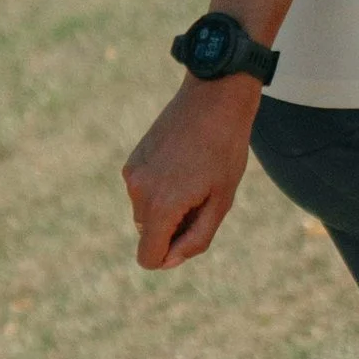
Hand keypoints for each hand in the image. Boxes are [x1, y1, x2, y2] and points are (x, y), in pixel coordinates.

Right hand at [124, 75, 257, 270]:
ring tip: (195, 176)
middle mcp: (138, 191)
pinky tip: (184, 163)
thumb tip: (168, 261)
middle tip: (203, 196)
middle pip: (150, 234)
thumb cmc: (225, 150)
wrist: (214, 97)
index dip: (170, 256)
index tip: (193, 232)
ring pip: (147, 212)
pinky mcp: (133, 159)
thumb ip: (196, 239)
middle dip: (173, 227)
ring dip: (168, 206)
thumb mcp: (221, 201)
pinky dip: (161, 187)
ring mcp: (132, 173)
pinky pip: (144, 190)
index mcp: (161, 206)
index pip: (148, 257)